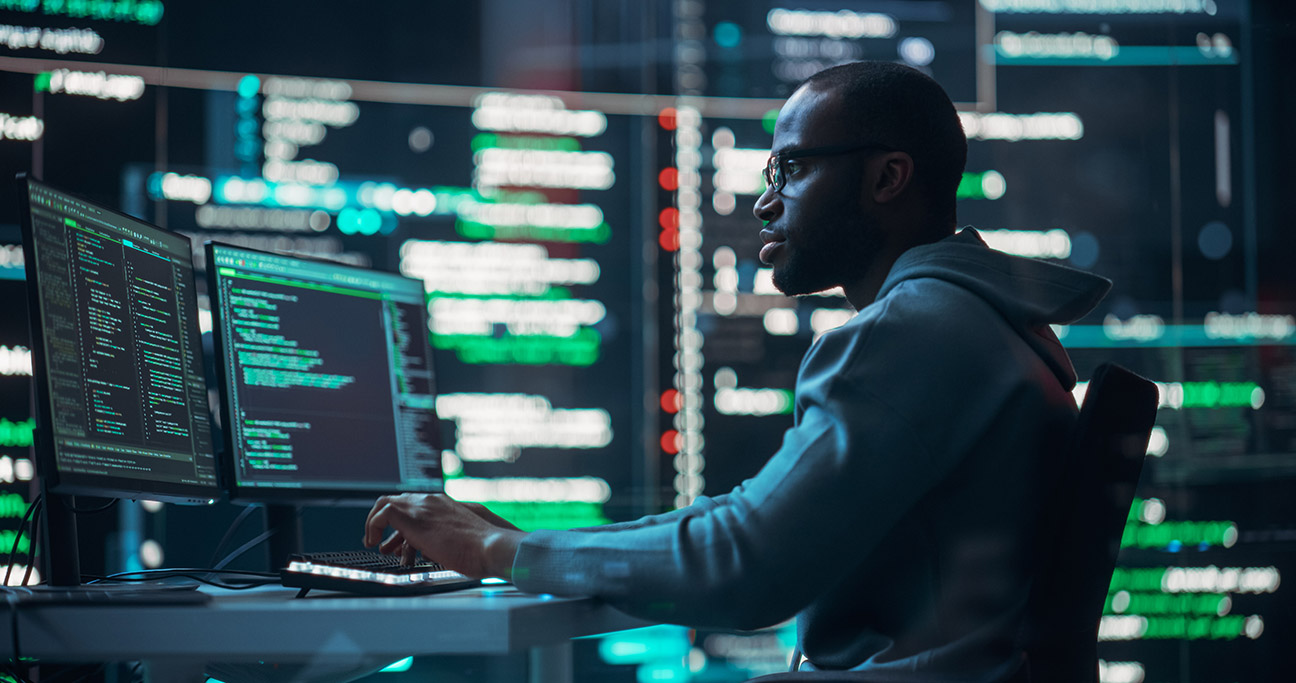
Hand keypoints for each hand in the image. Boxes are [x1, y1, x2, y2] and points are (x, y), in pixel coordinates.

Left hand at [363, 493, 524, 578]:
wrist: (489, 546)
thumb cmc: (481, 549)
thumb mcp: (460, 540)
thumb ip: (443, 540)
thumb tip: (430, 553)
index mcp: (443, 505)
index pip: (413, 504)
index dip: (400, 520)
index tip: (395, 538)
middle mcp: (431, 501)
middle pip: (396, 500)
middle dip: (383, 520)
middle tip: (378, 538)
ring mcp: (422, 507)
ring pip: (385, 503)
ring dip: (374, 522)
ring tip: (370, 540)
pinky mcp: (412, 517)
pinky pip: (382, 514)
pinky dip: (373, 526)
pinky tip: (374, 542)